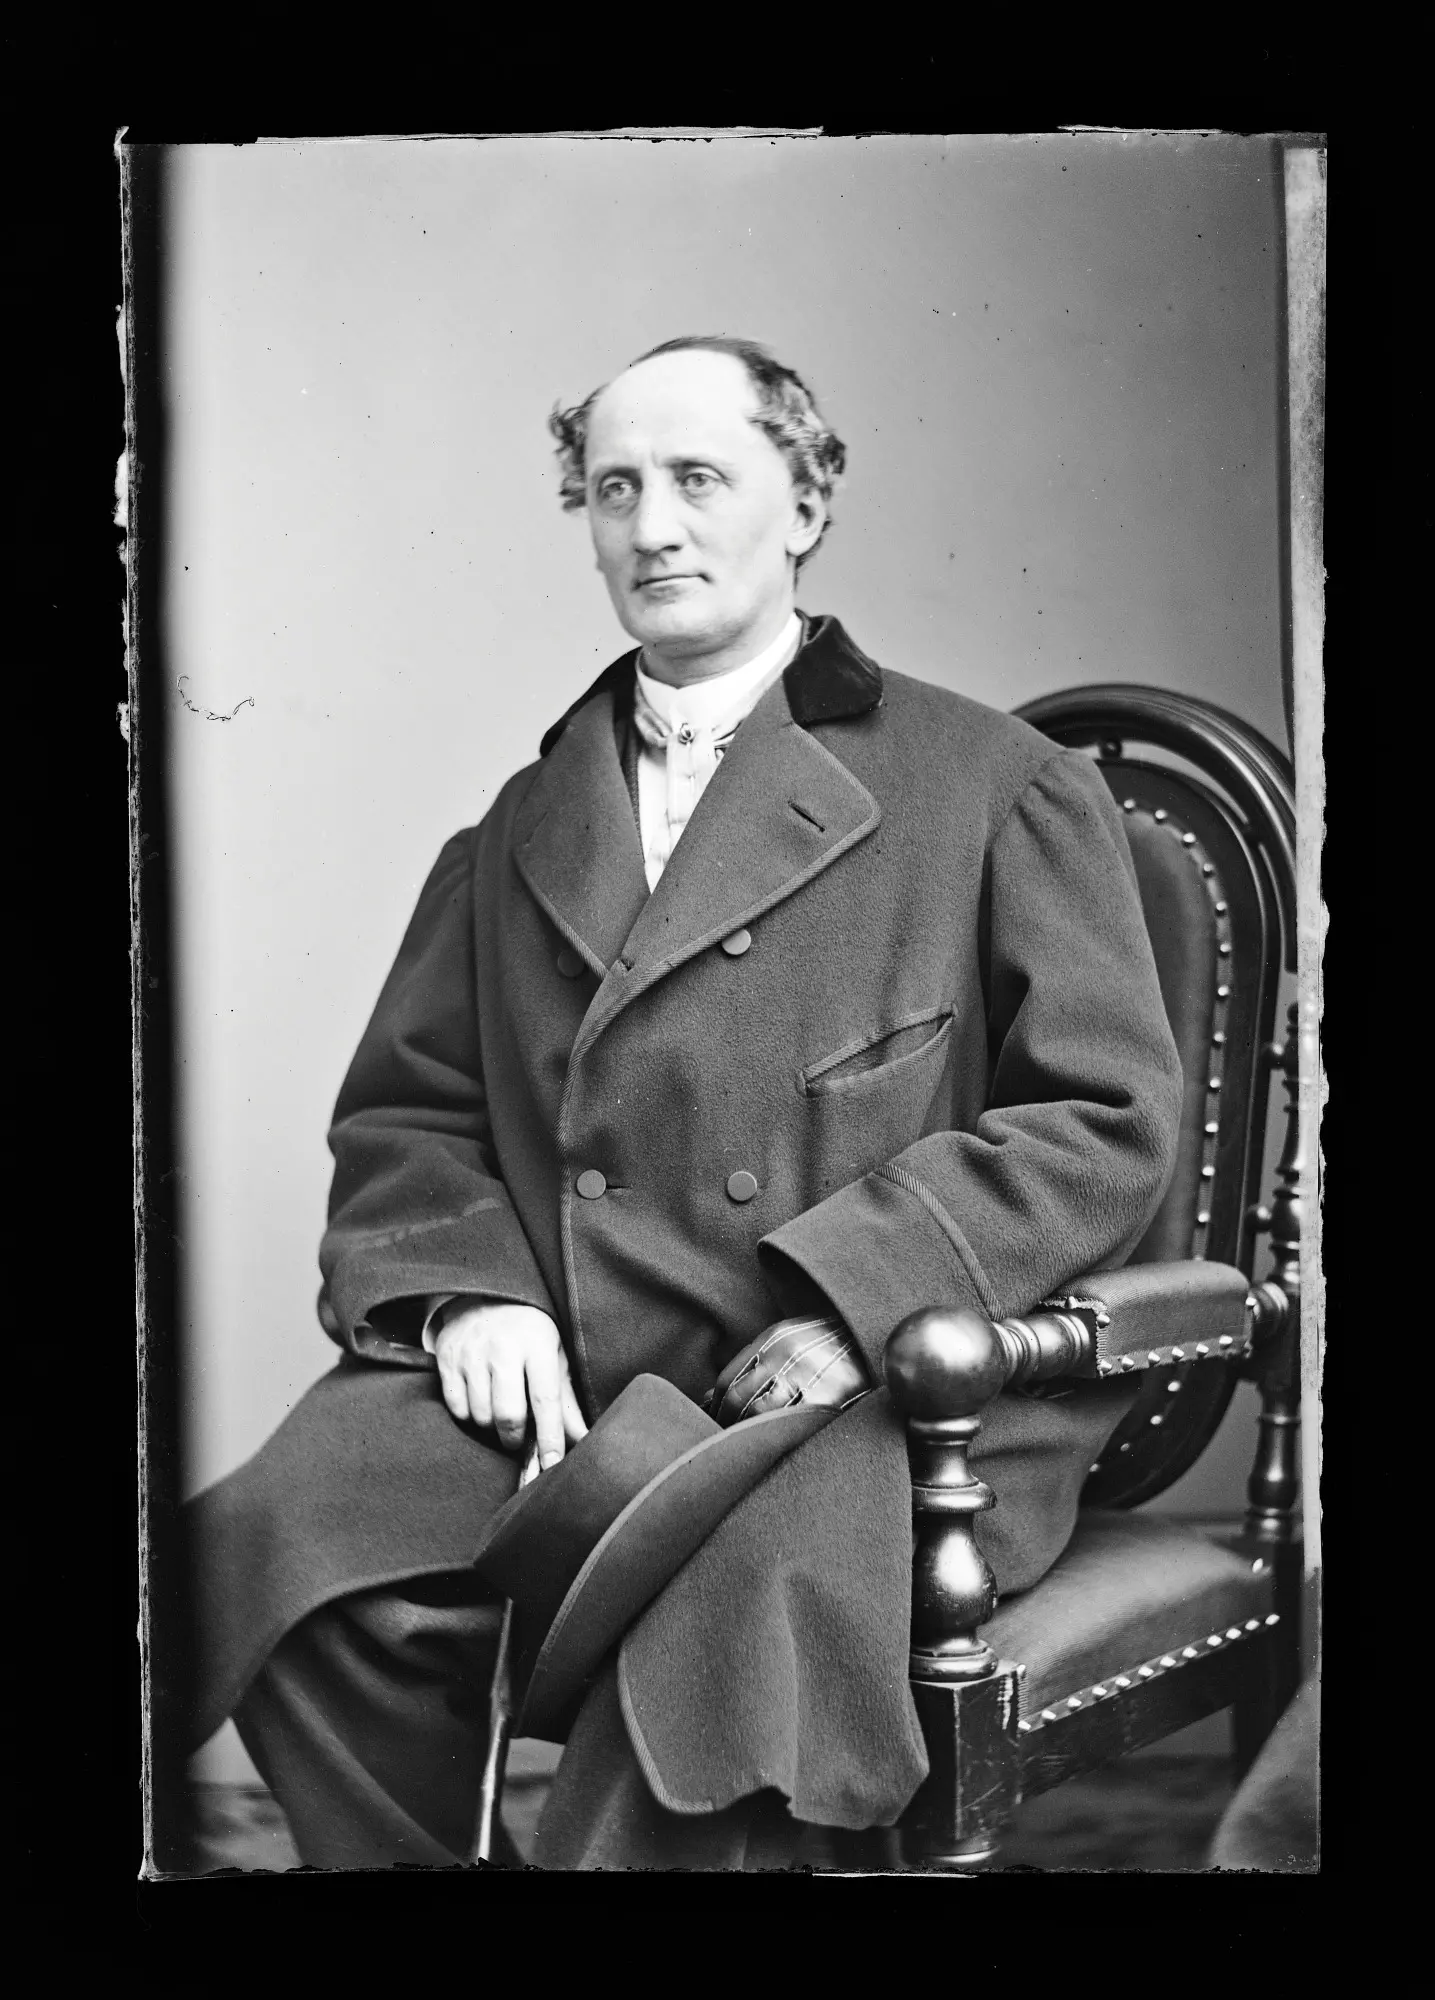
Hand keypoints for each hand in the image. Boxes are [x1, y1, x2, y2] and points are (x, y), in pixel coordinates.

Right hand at [433, 1302, 588, 1468]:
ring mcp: (471, 1352)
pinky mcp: (446, 1358)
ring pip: (480, 1415)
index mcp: (536, 1343)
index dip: (550, 1436)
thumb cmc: (528, 1333)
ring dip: (491, 1428)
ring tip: (499, 1416)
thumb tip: (584, 1439)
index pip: (545, 1399)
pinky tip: (479, 1402)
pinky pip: (456, 1407)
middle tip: (518, 1439)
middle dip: (514, 1439)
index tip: (553, 1465)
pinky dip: (469, 1415)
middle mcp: (502, 1347)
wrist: (484, 1296)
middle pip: (508, 1414)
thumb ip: (566, 1400)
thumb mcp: (554, 1356)